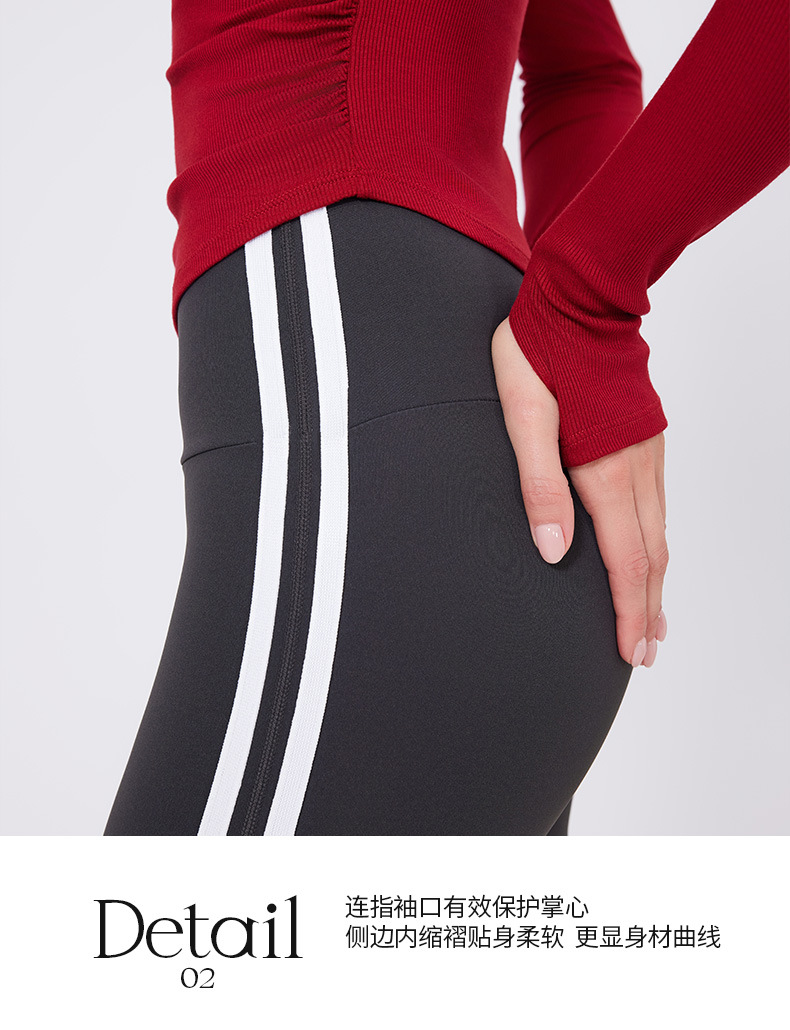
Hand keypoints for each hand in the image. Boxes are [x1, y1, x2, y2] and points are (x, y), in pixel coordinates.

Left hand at [491, 316, 668, 667]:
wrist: (581, 297)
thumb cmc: (540, 353)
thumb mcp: (521, 417)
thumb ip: (537, 484)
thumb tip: (553, 551)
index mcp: (604, 468)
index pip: (625, 558)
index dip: (627, 609)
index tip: (631, 650)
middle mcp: (636, 467)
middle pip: (650, 554)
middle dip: (646, 608)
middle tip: (644, 652)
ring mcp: (647, 453)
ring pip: (659, 532)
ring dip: (655, 582)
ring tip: (651, 619)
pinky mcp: (646, 440)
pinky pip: (657, 507)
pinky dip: (655, 544)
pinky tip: (648, 555)